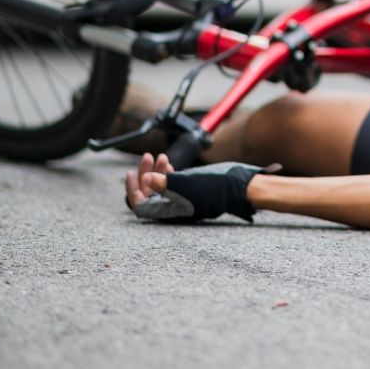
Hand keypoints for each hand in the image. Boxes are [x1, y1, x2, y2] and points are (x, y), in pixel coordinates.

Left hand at [125, 153, 274, 222]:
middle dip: (145, 175)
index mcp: (170, 212)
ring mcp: (183, 199)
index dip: (133, 190)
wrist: (239, 185)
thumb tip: (145, 179)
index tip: (130, 173)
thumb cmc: (214, 187)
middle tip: (146, 158)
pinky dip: (167, 173)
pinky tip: (168, 162)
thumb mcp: (185, 184)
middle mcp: (174, 208)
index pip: (142, 206)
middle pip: (150, 195)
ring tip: (159, 157)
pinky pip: (172, 184)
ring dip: (156, 171)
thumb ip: (163, 183)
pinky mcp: (191, 190)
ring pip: (161, 187)